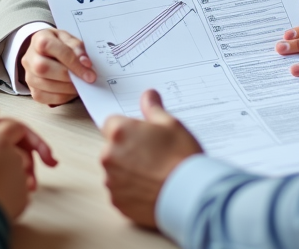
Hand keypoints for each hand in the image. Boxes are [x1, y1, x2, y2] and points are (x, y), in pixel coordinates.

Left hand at [0, 118, 57, 220]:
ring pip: (8, 162)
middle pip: (15, 145)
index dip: (32, 139)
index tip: (46, 152)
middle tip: (49, 167)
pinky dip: (7, 182)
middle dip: (35, 155)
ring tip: (32, 184)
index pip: (13, 129)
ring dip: (23, 171)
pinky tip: (13, 190)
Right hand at [22, 28, 95, 105]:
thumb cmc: (59, 45)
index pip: (50, 47)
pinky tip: (71, 90)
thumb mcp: (69, 39)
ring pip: (45, 84)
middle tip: (86, 78)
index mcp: (39, 39)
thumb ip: (77, 47)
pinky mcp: (33, 91)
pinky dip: (62, 96)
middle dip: (68, 75)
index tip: (89, 68)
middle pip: (43, 68)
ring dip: (68, 87)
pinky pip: (46, 97)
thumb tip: (85, 63)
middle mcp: (29, 58)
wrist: (46, 54)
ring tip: (81, 84)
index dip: (70, 59)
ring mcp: (28, 76)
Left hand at [100, 90, 202, 227]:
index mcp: (119, 132)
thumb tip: (148, 96)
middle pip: (112, 147)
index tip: (143, 135)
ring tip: (154, 174)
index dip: (128, 128)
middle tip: (153, 155)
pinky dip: (131, 190)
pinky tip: (151, 189)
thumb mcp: (172, 125)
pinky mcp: (117, 202)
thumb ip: (153, 109)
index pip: (111, 123)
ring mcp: (111, 181)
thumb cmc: (181, 157)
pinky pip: (120, 191)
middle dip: (127, 149)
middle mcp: (109, 156)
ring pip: (116, 170)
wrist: (189, 195)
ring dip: (128, 170)